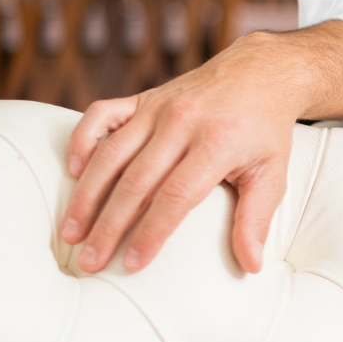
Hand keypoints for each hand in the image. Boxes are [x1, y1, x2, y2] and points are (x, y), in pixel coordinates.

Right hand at [58, 21, 342, 274]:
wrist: (261, 74)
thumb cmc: (266, 132)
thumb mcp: (272, 175)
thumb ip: (256, 221)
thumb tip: (252, 267)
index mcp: (216, 143)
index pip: (174, 196)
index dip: (151, 232)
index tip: (132, 264)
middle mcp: (182, 122)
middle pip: (135, 181)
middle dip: (108, 226)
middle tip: (88, 261)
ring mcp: (158, 107)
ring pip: (111, 154)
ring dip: (86, 195)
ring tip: (70, 232)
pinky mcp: (143, 97)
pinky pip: (101, 114)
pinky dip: (83, 139)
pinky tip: (73, 171)